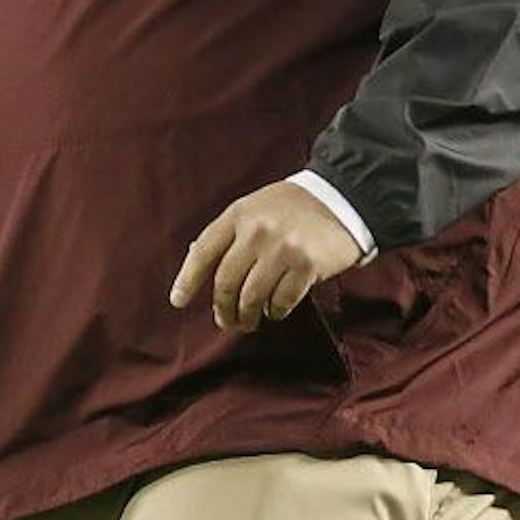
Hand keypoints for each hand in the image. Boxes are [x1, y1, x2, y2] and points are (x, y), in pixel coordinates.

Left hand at [168, 182, 364, 332]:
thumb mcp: (253, 208)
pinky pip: (282, 300)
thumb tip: (197, 260)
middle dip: (222, 308)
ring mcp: (282, 248)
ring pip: (252, 296)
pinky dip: (275, 311)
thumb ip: (229, 232)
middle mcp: (256, 231)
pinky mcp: (308, 265)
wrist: (341, 198)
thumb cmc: (291, 207)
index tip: (178, 302)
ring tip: (248, 321)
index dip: (187, 280)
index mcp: (238, 215)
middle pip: (226, 281)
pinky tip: (275, 311)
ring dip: (247, 315)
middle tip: (225, 321)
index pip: (204, 251)